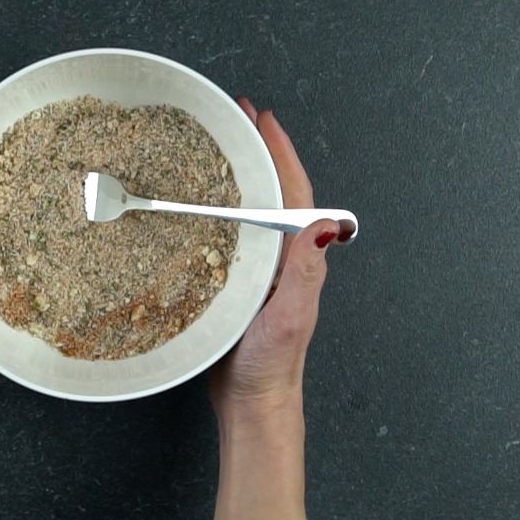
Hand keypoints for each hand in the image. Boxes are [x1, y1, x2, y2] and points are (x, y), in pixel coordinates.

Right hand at [206, 97, 342, 519]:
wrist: (252, 402)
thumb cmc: (270, 365)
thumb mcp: (290, 317)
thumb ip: (305, 273)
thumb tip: (325, 225)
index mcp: (296, 258)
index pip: (293, 193)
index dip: (280, 153)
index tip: (263, 119)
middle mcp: (279, 257)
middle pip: (271, 191)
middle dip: (257, 151)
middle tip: (235, 117)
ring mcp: (256, 269)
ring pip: (248, 209)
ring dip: (237, 174)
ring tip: (215, 144)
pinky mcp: (232, 282)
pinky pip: (227, 233)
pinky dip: (215, 207)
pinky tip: (194, 200)